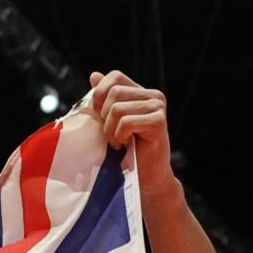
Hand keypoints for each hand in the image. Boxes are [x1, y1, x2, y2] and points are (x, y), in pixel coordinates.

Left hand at [88, 70, 175, 196]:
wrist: (146, 176)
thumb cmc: (126, 150)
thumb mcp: (110, 121)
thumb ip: (104, 99)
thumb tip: (94, 75)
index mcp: (141, 92)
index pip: (114, 77)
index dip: (99, 95)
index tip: (100, 116)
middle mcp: (153, 95)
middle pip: (113, 92)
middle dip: (104, 116)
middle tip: (112, 134)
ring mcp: (158, 107)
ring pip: (117, 108)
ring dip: (110, 130)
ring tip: (119, 141)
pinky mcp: (159, 121)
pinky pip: (125, 122)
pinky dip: (119, 136)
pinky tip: (126, 145)